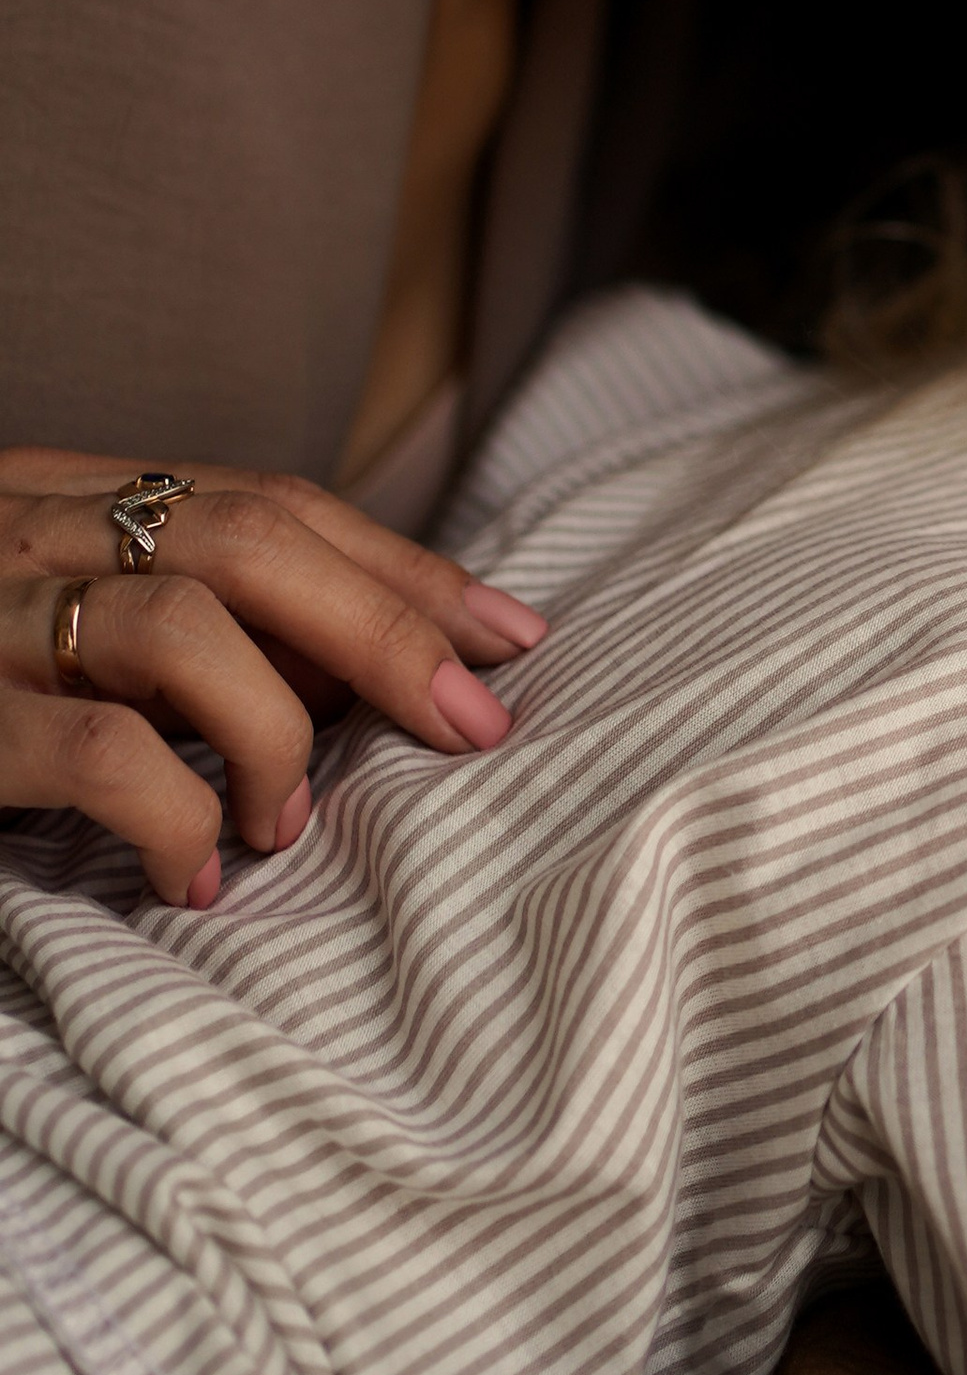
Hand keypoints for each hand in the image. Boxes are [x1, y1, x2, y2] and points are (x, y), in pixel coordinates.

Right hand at [0, 452, 546, 908]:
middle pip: (253, 541)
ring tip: (288, 826)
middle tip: (471, 728)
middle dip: (390, 633)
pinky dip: (179, 816)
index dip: (403, 567)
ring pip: (186, 629)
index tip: (510, 636)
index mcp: (65, 498)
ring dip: (276, 733)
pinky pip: (102, 752)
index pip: (268, 503)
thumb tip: (367, 679)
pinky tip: (194, 875)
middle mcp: (27, 532)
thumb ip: (198, 636)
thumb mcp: (74, 639)